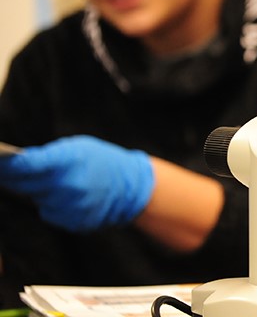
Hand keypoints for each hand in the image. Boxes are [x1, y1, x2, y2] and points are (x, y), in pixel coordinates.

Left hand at [0, 135, 153, 232]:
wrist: (131, 187)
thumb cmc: (101, 161)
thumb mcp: (77, 148)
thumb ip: (48, 156)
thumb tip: (16, 164)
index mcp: (69, 163)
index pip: (26, 166)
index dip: (7, 165)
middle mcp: (68, 187)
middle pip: (24, 185)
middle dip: (15, 178)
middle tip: (7, 171)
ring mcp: (70, 207)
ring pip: (37, 199)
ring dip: (39, 191)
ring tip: (57, 181)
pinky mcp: (72, 222)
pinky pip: (50, 212)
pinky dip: (53, 204)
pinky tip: (69, 196)